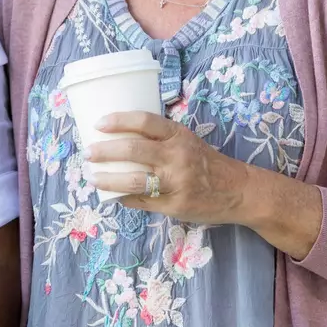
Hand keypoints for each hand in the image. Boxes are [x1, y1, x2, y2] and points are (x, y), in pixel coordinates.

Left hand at [85, 111, 248, 224]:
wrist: (238, 190)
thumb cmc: (204, 160)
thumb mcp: (185, 140)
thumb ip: (158, 137)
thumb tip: (116, 137)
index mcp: (178, 135)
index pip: (144, 121)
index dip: (119, 120)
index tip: (99, 124)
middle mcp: (177, 157)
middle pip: (133, 150)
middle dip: (105, 151)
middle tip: (88, 152)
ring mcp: (176, 183)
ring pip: (134, 180)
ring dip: (108, 179)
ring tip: (93, 177)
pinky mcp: (175, 206)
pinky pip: (142, 202)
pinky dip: (124, 198)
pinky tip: (112, 196)